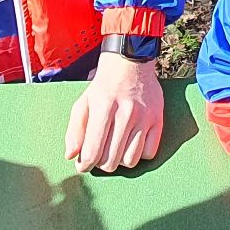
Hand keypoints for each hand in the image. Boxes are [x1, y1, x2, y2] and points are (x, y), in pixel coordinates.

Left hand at [65, 52, 162, 171]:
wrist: (130, 63)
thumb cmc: (103, 87)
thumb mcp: (82, 103)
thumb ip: (74, 130)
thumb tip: (71, 155)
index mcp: (103, 108)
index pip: (93, 151)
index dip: (85, 164)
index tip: (83, 165)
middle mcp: (126, 113)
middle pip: (111, 160)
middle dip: (101, 163)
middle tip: (99, 153)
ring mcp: (144, 117)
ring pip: (130, 160)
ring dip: (119, 160)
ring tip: (114, 149)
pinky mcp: (158, 119)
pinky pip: (148, 153)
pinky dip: (138, 154)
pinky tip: (131, 143)